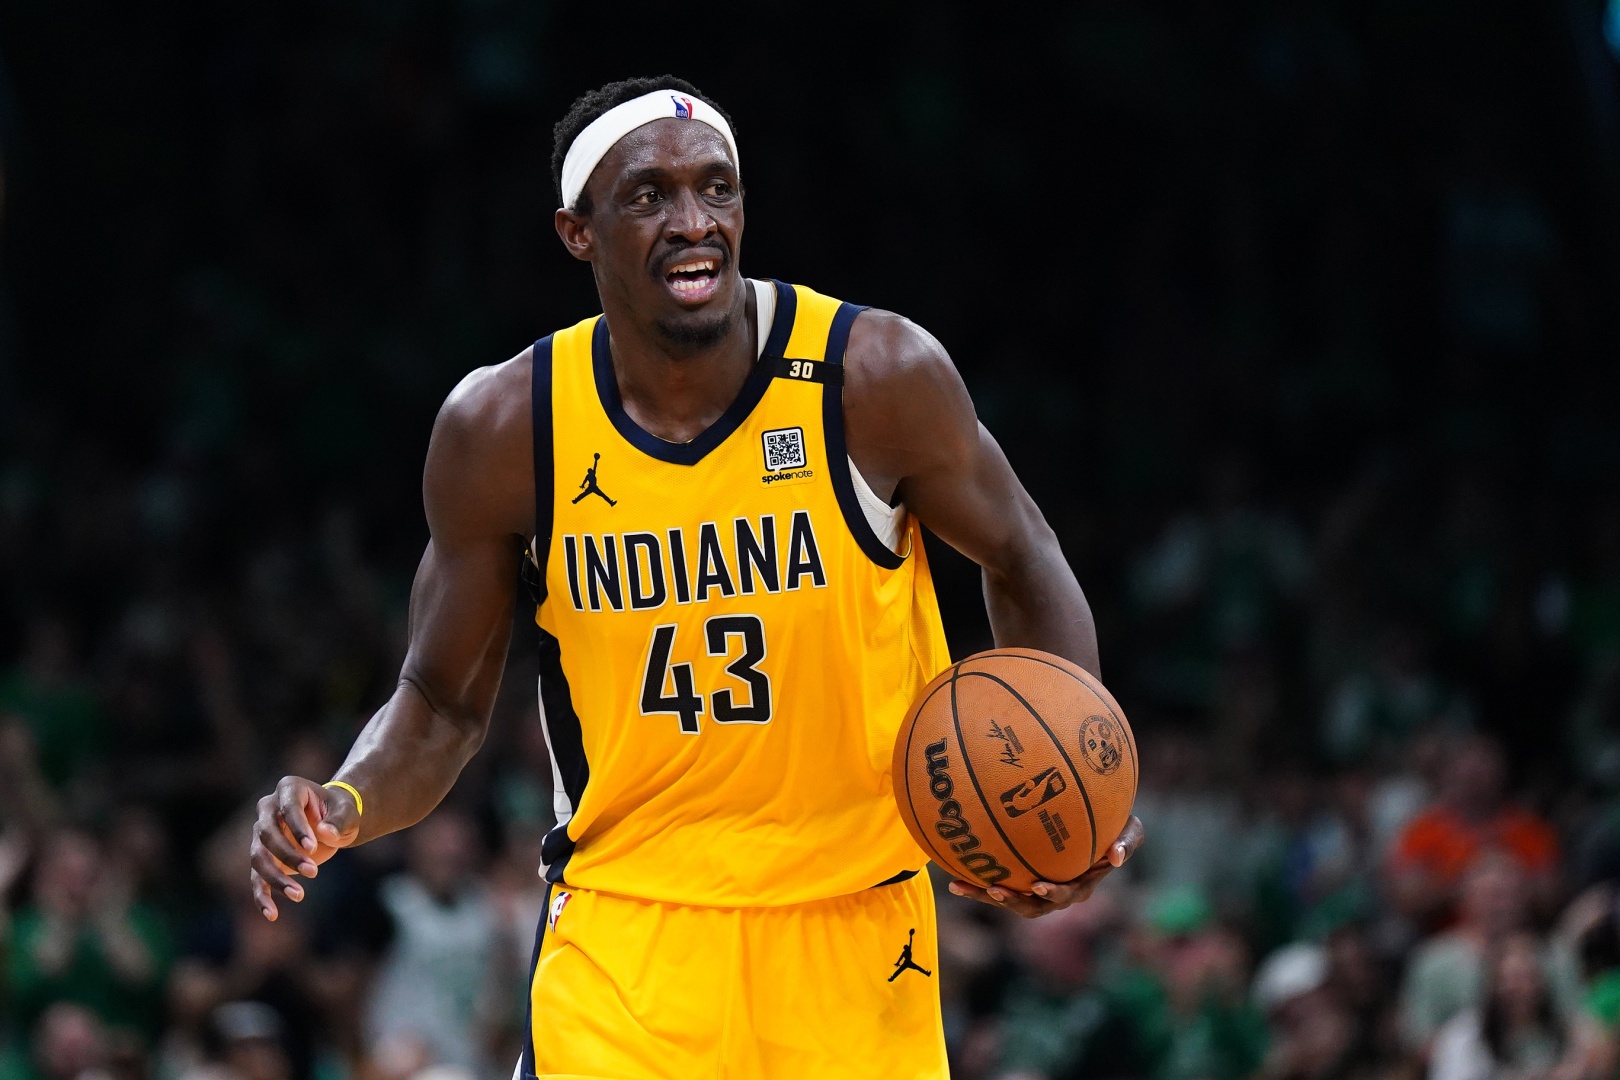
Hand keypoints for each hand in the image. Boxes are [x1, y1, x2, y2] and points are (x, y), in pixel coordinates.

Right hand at [249, 777, 360, 920]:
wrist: (333, 822)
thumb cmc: (341, 812)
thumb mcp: (348, 812)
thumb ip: (339, 820)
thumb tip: (325, 834)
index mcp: (289, 789)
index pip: (287, 808)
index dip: (297, 828)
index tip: (312, 847)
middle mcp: (268, 809)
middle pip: (267, 834)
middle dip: (288, 855)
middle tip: (314, 872)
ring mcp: (261, 834)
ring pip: (259, 858)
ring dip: (276, 878)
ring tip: (299, 895)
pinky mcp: (263, 857)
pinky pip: (256, 878)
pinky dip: (262, 896)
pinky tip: (272, 914)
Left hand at [948, 814, 1142, 917]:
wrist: (1091, 820)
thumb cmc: (1113, 824)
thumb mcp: (1131, 829)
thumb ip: (1128, 841)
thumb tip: (1116, 856)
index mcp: (1081, 884)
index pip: (1066, 894)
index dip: (1052, 893)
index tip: (1039, 885)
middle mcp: (1057, 892)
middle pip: (1033, 905)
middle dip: (1013, 901)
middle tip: (997, 890)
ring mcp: (1034, 888)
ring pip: (1009, 899)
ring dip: (986, 895)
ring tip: (964, 886)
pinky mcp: (1017, 879)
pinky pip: (995, 883)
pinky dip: (975, 883)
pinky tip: (951, 876)